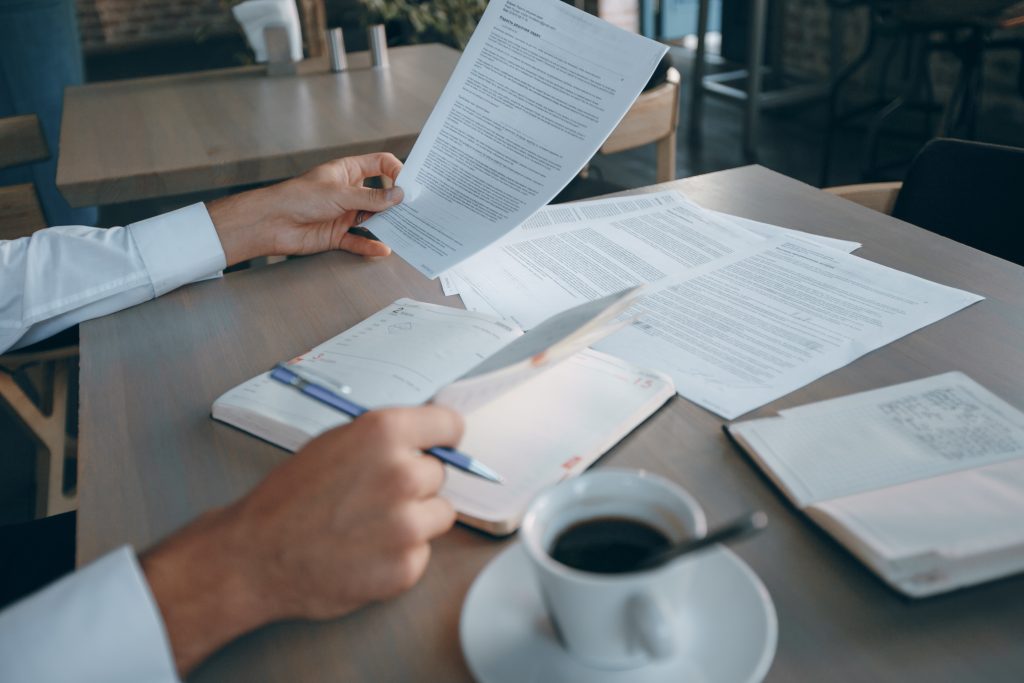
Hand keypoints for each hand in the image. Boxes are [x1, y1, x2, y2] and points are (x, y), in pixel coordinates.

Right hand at [141, 405, 461, 674]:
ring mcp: (407, 524)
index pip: (450, 425)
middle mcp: (402, 475)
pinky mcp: (407, 566)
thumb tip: (423, 438)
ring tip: (369, 526)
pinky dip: (400, 555)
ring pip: (438, 513)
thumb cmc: (287, 500)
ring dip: (414, 519)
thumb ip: (382, 439)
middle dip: (415, 483)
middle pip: (439, 472)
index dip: (441, 437)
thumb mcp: (333, 444)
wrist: (255, 556)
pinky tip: (365, 552)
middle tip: (375, 496)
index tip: (439, 445)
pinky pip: (422, 552)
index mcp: (383, 434)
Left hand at [207, 153, 403, 265]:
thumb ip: (370, 198)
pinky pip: (359, 240)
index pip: (379, 164)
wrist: (272, 222)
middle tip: (414, 209)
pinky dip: (371, 245)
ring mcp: (344, 213)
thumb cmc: (298, 197)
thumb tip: (398, 196)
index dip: (395, 171)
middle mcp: (348, 191)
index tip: (408, 184)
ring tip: (404, 230)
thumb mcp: (340, 193)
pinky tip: (383, 248)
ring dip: (386, 225)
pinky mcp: (337, 234)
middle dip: (396, 202)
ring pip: (372, 219)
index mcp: (347, 171)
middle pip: (380, 195)